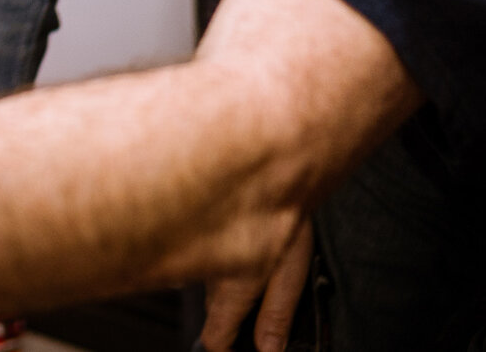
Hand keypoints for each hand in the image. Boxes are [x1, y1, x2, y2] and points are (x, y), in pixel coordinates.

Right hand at [200, 215, 313, 351]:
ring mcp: (197, 248)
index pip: (215, 338)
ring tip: (254, 268)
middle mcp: (206, 271)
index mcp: (230, 287)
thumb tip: (269, 348)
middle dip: (230, 316)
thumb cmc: (282, 204)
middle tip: (255, 310)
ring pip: (207, 280)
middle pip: (213, 311)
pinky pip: (202, 253)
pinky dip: (217, 256)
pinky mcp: (194, 228)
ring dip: (225, 283)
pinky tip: (239, 239)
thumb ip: (277, 313)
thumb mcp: (290, 269)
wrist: (264, 154)